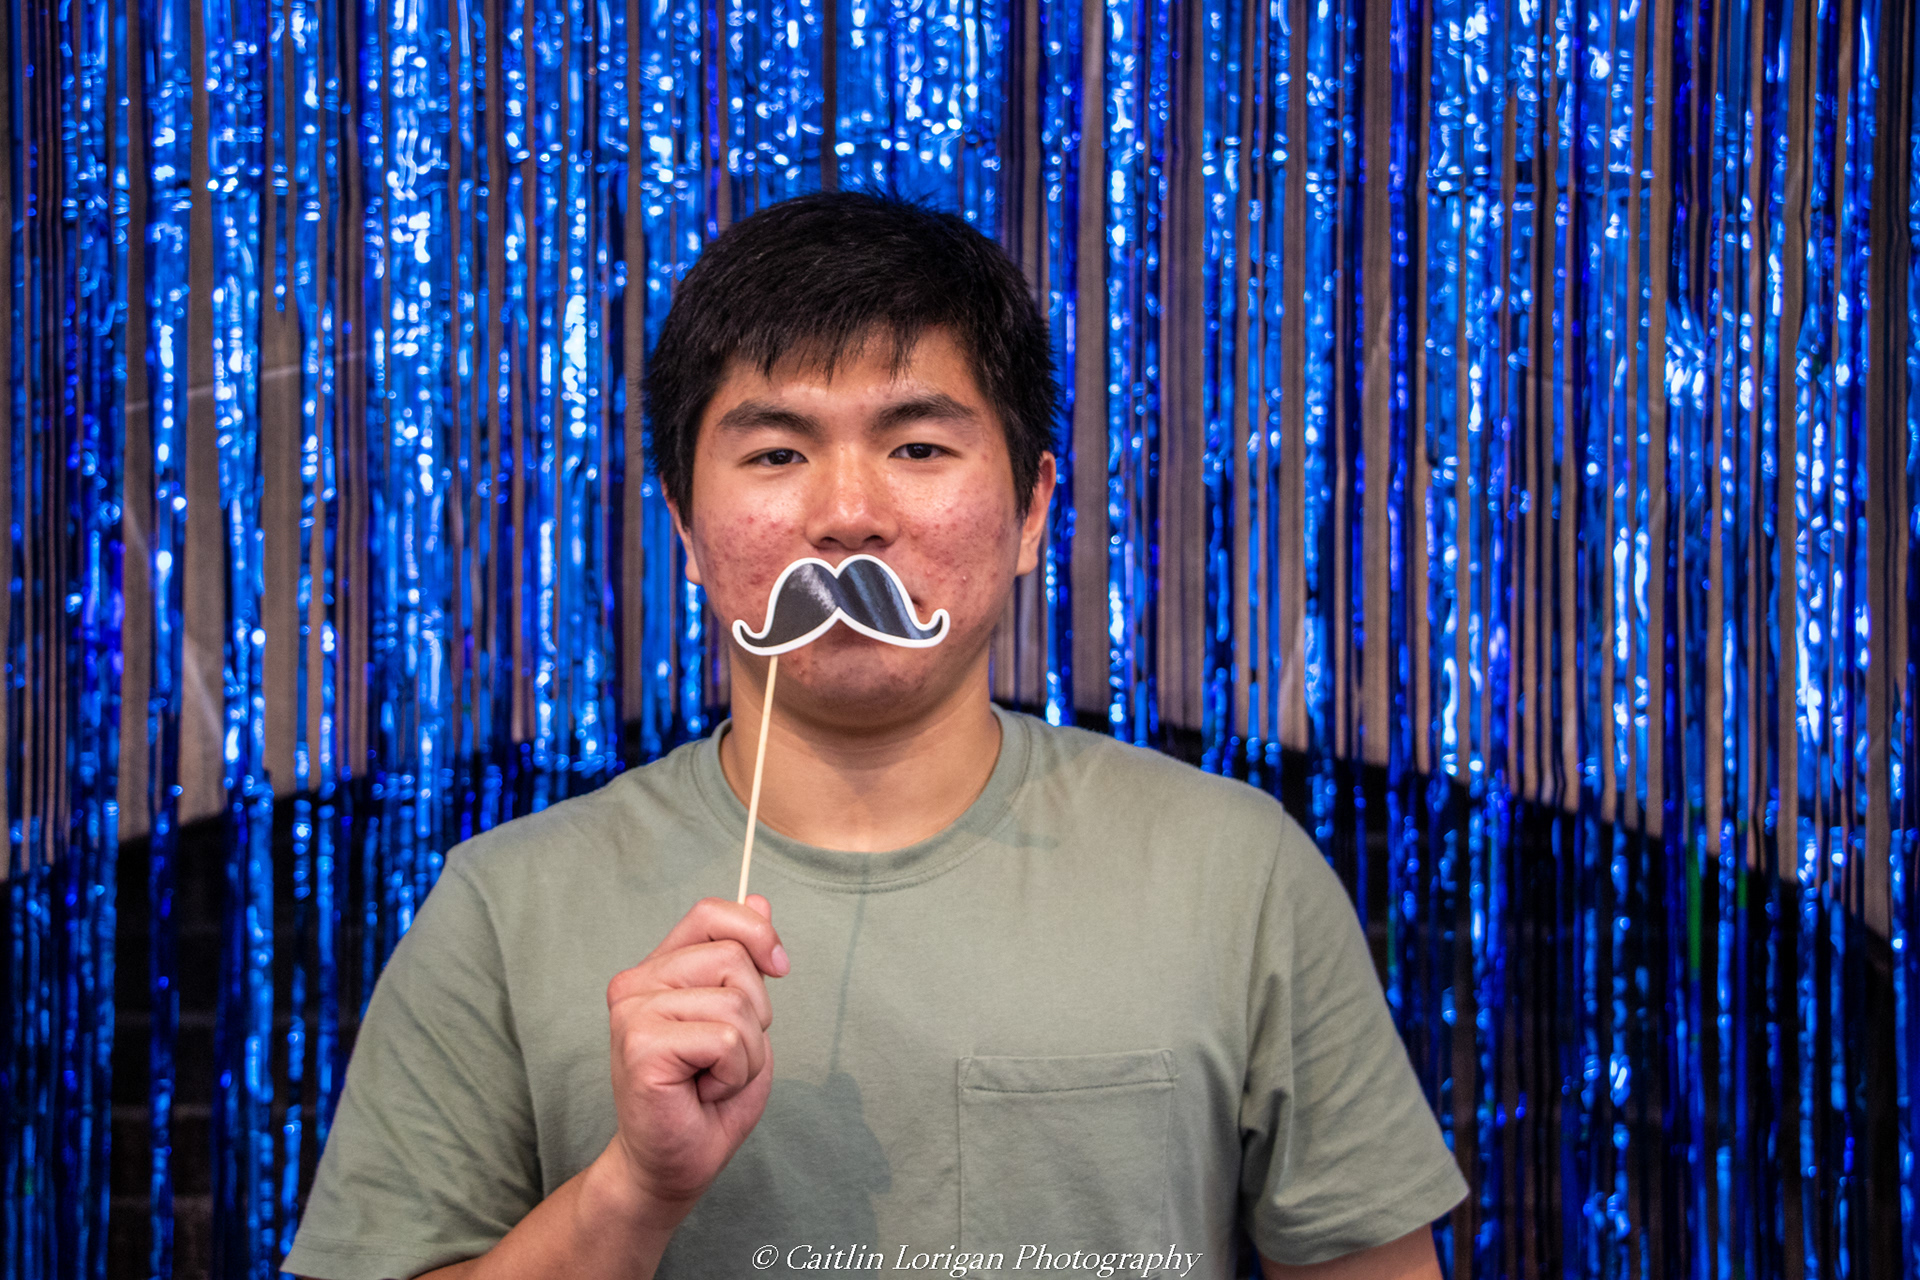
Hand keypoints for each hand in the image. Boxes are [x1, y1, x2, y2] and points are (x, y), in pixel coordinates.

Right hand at [595, 895, 789, 1222]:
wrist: (672, 1167)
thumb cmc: (707, 1100)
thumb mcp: (741, 1019)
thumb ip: (743, 961)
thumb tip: (760, 899)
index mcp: (656, 970)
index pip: (711, 913)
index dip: (756, 932)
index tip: (780, 967)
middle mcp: (635, 984)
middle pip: (733, 958)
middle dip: (756, 1015)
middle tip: (723, 1059)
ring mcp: (633, 1013)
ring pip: (735, 1002)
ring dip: (746, 1053)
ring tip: (712, 1079)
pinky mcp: (641, 1045)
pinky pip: (726, 1038)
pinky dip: (734, 1073)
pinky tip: (703, 1093)